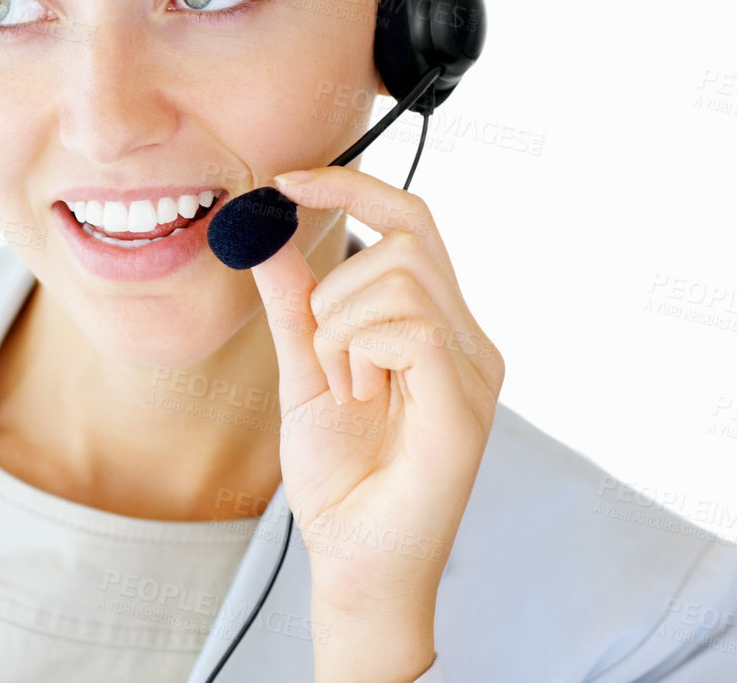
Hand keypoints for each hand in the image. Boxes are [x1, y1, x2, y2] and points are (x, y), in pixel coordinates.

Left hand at [250, 166, 503, 675]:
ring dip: (340, 326)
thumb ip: (292, 303)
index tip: (286, 180)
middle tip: (326, 354)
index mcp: (436, 325)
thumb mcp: (302, 370)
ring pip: (400, 277)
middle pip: (409, 236)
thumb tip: (265, 231)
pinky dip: (358, 351)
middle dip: (338, 284)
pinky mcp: (466, 405)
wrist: (351, 559)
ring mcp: (475, 371)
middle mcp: (469, 340)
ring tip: (347, 387)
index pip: (411, 220)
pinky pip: (409, 326)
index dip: (351, 186)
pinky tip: (361, 397)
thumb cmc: (339, 476)